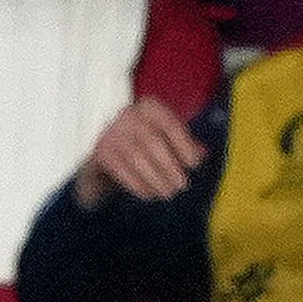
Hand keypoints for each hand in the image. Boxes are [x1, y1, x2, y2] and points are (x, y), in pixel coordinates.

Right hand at [76, 98, 205, 205]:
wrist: (104, 154)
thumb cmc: (143, 144)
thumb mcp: (165, 138)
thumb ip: (185, 144)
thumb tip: (202, 154)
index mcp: (149, 107)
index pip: (170, 124)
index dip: (184, 145)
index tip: (194, 164)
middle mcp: (128, 115)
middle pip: (153, 141)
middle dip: (170, 166)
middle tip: (181, 185)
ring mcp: (112, 132)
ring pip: (137, 157)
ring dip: (155, 178)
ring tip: (167, 192)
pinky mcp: (100, 151)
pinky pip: (120, 169)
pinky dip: (137, 184)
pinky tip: (148, 193)